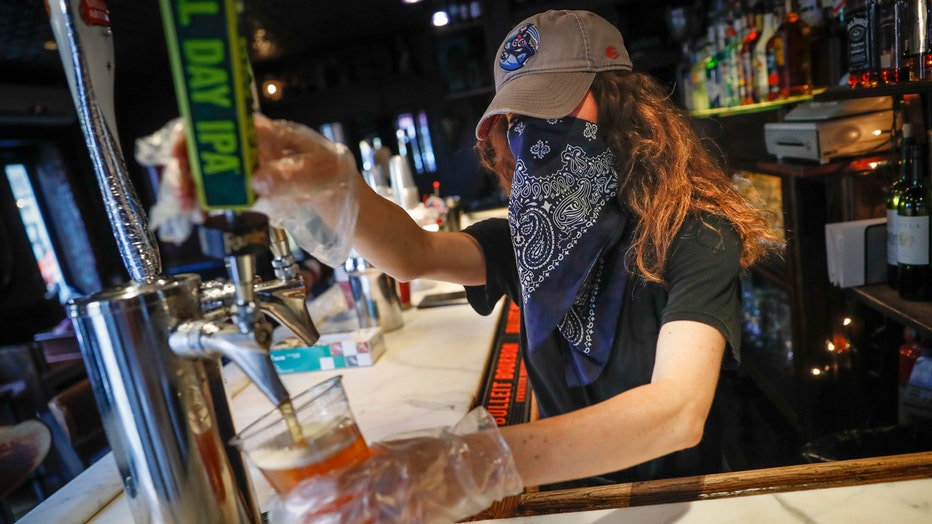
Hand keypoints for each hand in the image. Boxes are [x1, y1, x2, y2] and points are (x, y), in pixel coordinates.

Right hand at [167, 114, 358, 265]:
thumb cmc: (332, 173)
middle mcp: (244, 147)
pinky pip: (215, 195)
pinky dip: (203, 204)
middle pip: (200, 151)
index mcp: (259, 131)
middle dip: (184, 172)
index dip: (191, 136)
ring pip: (202, 175)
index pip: (215, 124)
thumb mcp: (316, 173)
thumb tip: (257, 181)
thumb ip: (288, 176)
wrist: (342, 198)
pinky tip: (199, 216)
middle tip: (182, 198)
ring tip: (188, 212)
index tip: (180, 157)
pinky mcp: (243, 191)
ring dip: (190, 191)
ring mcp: (241, 169)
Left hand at [268, 408, 523, 523]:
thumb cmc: (443, 451)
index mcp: (383, 463)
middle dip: (320, 519)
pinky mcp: (419, 522)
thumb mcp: (406, 446)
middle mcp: (389, 488)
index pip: (340, 482)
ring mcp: (403, 509)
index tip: (295, 501)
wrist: (479, 465)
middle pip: (345, 511)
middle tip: (300, 521)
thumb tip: (360, 459)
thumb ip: (380, 454)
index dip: (314, 494)